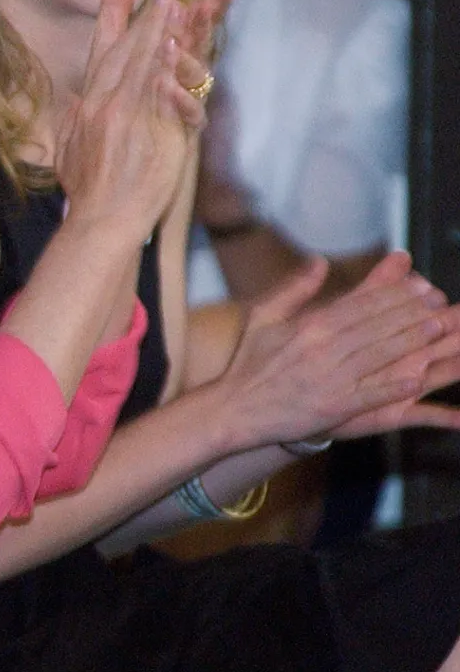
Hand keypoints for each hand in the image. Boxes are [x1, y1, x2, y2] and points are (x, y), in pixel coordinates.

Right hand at [55, 0, 199, 235]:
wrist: (100, 223)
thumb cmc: (88, 195)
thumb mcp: (68, 153)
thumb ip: (71, 124)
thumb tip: (72, 103)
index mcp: (88, 105)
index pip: (101, 48)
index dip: (111, 10)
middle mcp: (102, 103)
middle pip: (123, 48)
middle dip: (138, 11)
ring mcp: (124, 115)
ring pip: (142, 64)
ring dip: (158, 29)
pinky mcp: (145, 131)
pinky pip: (158, 91)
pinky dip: (165, 64)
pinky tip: (174, 43)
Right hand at [209, 253, 459, 449]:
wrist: (233, 410)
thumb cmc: (248, 364)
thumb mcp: (262, 318)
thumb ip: (294, 289)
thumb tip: (319, 261)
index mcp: (307, 326)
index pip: (360, 304)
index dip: (394, 294)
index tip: (420, 285)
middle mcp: (321, 349)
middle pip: (376, 326)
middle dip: (410, 312)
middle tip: (438, 302)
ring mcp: (328, 379)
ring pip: (378, 355)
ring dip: (411, 341)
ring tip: (436, 328)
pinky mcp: (333, 407)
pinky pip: (369, 394)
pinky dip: (392, 386)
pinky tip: (416, 378)